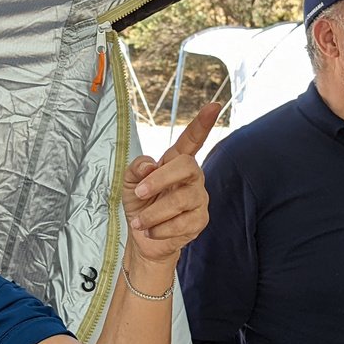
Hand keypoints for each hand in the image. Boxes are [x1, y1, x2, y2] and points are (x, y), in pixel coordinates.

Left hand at [121, 103, 219, 264]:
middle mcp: (192, 177)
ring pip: (181, 199)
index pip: (192, 140)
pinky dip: (159, 229)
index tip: (214, 106)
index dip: (202, 124)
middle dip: (160, 180)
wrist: (143, 238)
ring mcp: (198, 198)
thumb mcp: (129, 182)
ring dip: (154, 212)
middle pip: (187, 166)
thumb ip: (136, 168)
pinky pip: (181, 223)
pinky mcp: (199, 221)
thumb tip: (150, 165)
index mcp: (176, 162)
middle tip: (139, 193)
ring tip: (139, 221)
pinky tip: (151, 232)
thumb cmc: (140, 204)